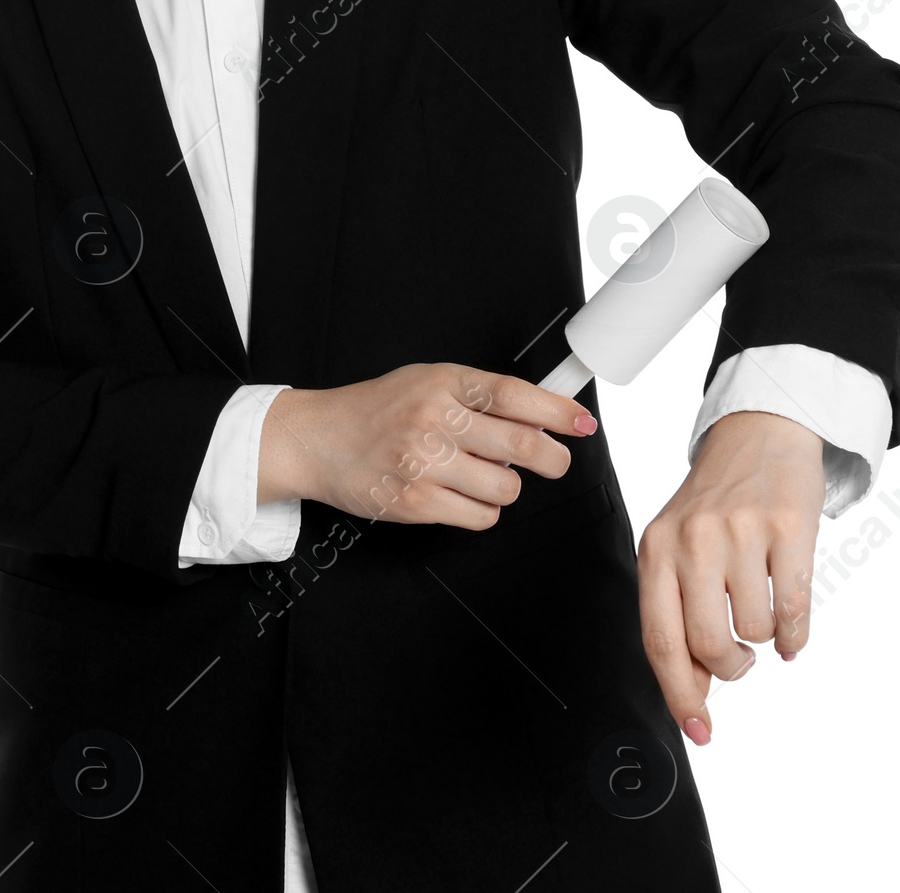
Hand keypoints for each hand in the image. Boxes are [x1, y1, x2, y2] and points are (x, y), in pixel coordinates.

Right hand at [258, 363, 598, 529]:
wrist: (318, 439)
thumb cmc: (376, 409)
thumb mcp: (427, 381)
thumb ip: (477, 395)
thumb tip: (539, 413)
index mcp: (443, 382)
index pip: (514, 393)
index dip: (556, 410)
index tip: (581, 421)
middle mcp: (434, 419)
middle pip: (521, 445)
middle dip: (551, 459)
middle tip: (554, 461)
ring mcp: (424, 463)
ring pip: (505, 488)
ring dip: (506, 488)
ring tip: (482, 476)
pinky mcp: (415, 503)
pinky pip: (479, 517)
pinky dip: (481, 511)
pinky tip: (460, 495)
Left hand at [637, 409, 824, 744]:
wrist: (759, 433)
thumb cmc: (716, 501)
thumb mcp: (679, 546)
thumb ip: (679, 611)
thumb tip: (696, 689)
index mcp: (656, 548)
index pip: (659, 639)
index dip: (679, 694)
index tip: (698, 729)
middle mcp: (692, 538)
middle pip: (709, 644)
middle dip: (731, 668)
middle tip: (740, 659)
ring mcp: (740, 530)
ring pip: (755, 631)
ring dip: (764, 641)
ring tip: (762, 614)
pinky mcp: (786, 525)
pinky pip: (794, 610)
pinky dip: (795, 634)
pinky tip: (790, 627)